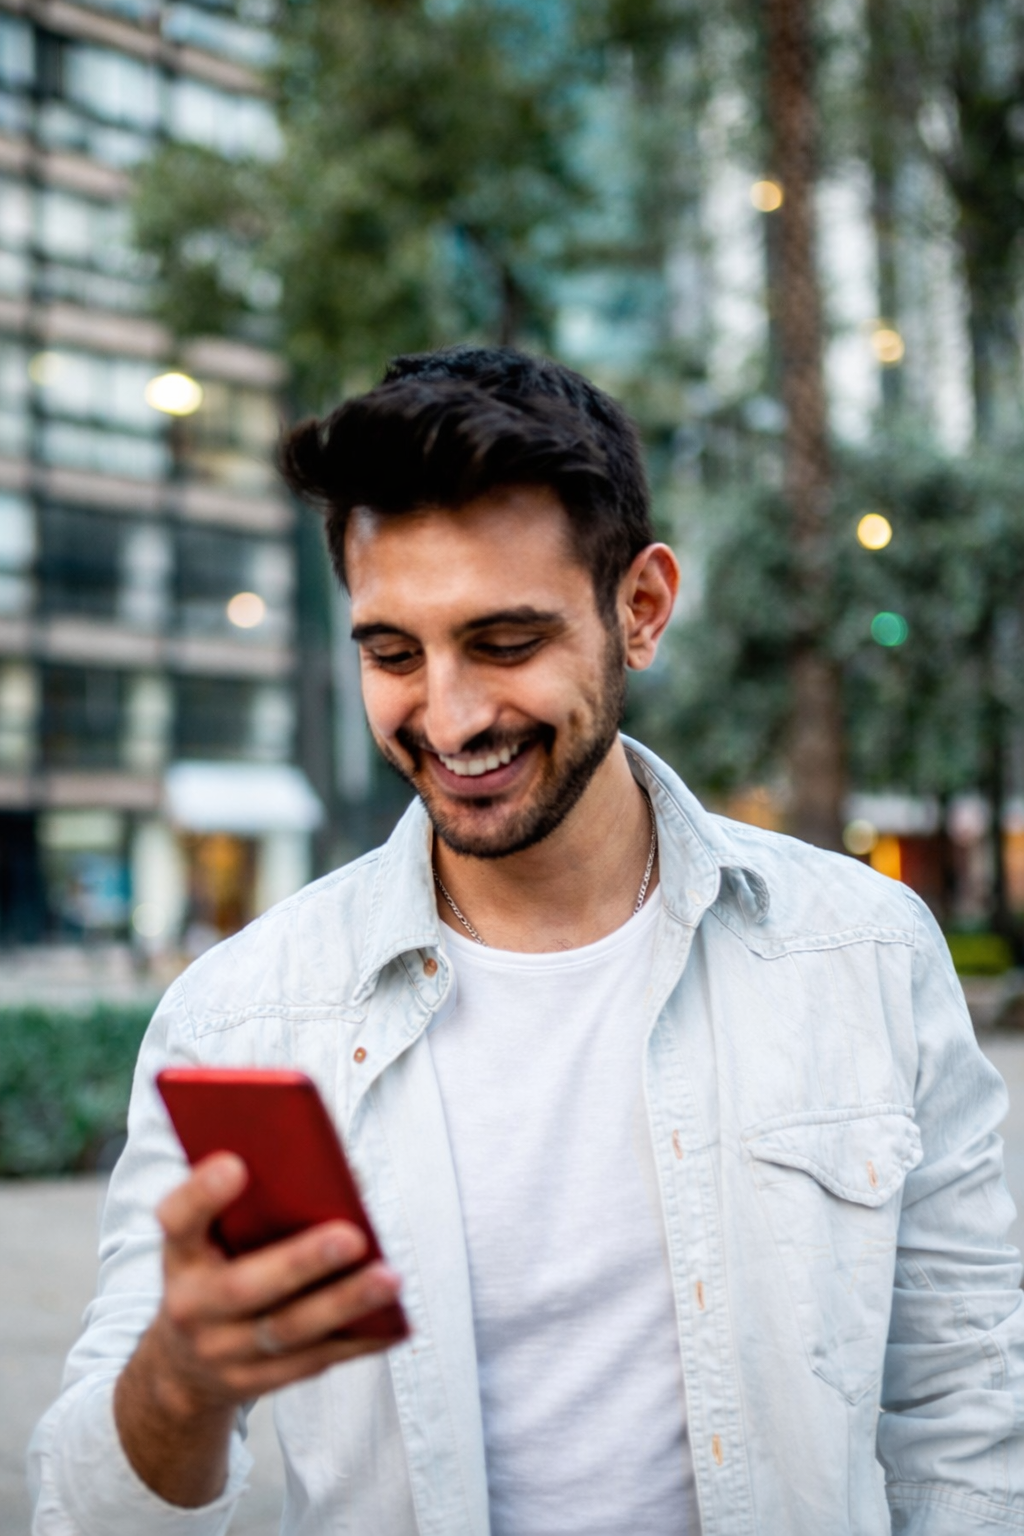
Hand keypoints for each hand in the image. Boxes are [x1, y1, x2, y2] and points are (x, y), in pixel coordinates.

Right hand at [114, 1152, 402, 1505]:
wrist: (180, 1367)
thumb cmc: (212, 1273)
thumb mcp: (206, 1238)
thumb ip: (249, 1203)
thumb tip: (334, 1171)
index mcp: (181, 1255)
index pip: (178, 1220)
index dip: (202, 1193)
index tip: (235, 1164)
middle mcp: (193, 1307)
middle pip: (245, 1288)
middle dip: (302, 1261)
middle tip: (353, 1236)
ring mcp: (223, 1353)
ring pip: (288, 1331)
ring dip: (343, 1304)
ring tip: (389, 1278)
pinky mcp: (256, 1383)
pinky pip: (313, 1362)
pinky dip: (357, 1340)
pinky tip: (392, 1320)